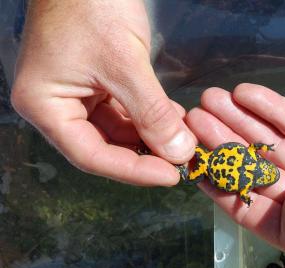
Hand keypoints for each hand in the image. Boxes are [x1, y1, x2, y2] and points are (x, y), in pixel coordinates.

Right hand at [11, 0, 195, 185]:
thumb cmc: (93, 6)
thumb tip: (179, 152)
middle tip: (181, 161)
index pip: (90, 155)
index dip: (133, 171)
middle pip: (103, 146)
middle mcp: (56, 106)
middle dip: (145, 154)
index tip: (171, 176)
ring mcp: (74, 95)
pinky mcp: (94, 84)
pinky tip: (172, 118)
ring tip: (182, 137)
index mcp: (45, 105)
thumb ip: (151, 112)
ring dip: (150, 135)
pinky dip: (147, 117)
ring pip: (116, 131)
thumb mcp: (125, 63)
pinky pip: (122, 111)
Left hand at [186, 83, 284, 267]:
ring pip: (267, 143)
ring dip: (238, 121)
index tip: (190, 159)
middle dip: (222, 142)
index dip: (216, 183)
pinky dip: (267, 109)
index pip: (245, 205)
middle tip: (193, 115)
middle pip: (252, 168)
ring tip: (209, 97)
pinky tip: (242, 91)